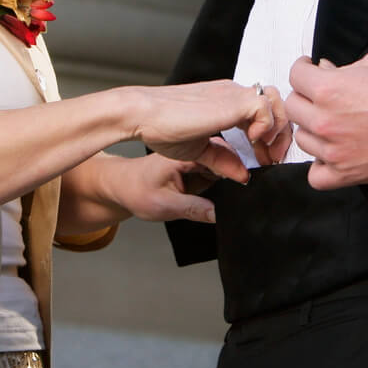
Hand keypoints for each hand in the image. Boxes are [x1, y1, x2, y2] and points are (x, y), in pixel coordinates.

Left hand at [101, 152, 234, 223]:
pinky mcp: (198, 167)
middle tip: (245, 192)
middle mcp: (193, 152)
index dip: (235, 170)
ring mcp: (197, 159)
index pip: (219, 156)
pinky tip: (227, 192)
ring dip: (234, 176)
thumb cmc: (136, 191)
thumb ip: (193, 209)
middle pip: (227, 157)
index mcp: (184, 154)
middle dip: (239, 171)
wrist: (122, 186)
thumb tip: (218, 214)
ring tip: (238, 193)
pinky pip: (220, 172)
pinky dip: (226, 180)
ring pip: (226, 165)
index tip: (246, 184)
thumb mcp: (163, 205)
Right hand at [135, 80, 291, 180]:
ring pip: (275, 101)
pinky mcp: (232, 100)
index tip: (264, 159)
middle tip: (272, 159)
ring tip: (264, 151)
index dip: (270, 136)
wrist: (142, 115)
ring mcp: (233, 94)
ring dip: (276, 128)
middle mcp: (232, 93)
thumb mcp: (199, 150)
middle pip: (275, 104)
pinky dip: (265, 126)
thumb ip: (223, 160)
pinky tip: (252, 141)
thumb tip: (243, 175)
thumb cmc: (160, 128)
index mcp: (225, 101)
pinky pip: (264, 107)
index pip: (263, 111)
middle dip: (280, 134)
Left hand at [287, 52, 367, 190]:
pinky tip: (332, 152)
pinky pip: (315, 175)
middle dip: (307, 97)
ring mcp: (334, 150)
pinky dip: (320, 165)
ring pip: (302, 138)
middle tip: (322, 96)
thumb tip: (325, 70)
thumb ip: (343, 67)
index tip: (309, 71)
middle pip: (293, 106)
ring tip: (333, 124)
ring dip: (313, 129)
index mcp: (330, 89)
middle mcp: (326, 121)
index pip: (295, 75)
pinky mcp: (345, 173)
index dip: (304, 69)